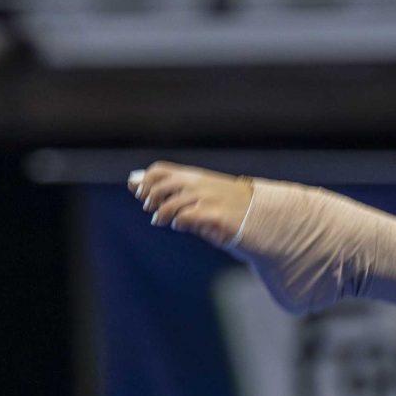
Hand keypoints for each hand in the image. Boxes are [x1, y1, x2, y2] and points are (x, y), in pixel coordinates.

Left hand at [131, 161, 253, 247]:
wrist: (261, 216)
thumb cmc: (227, 207)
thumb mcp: (201, 195)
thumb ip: (174, 191)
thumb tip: (135, 183)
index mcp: (196, 176)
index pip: (160, 170)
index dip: (146, 182)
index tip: (142, 195)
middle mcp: (200, 183)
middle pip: (162, 184)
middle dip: (150, 197)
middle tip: (151, 208)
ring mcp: (209, 198)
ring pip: (172, 203)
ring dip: (162, 214)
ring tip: (161, 221)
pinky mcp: (216, 215)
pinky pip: (187, 217)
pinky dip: (179, 222)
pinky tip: (180, 225)